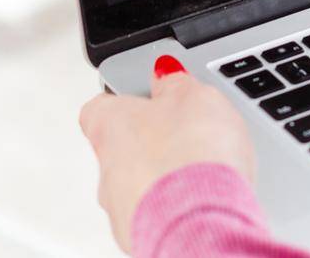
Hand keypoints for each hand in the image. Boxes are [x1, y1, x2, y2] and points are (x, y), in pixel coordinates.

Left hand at [80, 58, 255, 253]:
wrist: (202, 221)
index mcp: (108, 126)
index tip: (152, 93)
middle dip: (154, 142)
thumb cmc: (191, 157)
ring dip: (168, 178)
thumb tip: (165, 72)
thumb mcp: (194, 95)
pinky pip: (160, 215)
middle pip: (124, 148)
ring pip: (141, 185)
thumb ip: (175, 82)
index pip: (101, 105)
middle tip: (190, 133)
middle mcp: (106, 170)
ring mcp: (123, 209)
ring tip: (208, 171)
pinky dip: (180, 207)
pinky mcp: (144, 238)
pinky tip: (207, 200)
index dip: (128, 98)